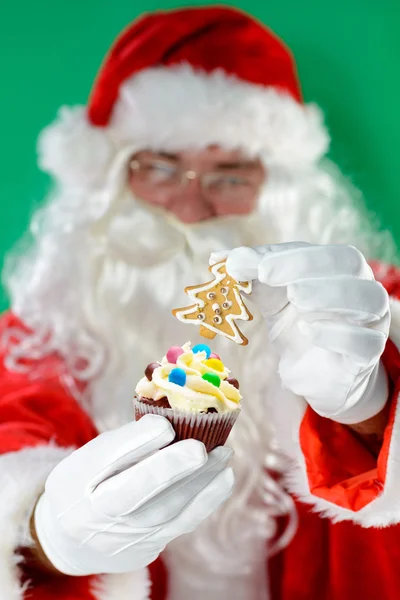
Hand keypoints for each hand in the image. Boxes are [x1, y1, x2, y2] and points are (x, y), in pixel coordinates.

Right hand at [34, 415, 233, 574]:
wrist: (71, 540)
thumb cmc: (84, 483)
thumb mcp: (91, 456)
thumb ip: (126, 442)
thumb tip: (168, 425)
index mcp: (78, 482)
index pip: (107, 461)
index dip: (138, 443)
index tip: (166, 426)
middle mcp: (98, 516)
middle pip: (137, 493)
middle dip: (172, 469)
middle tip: (201, 447)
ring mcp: (125, 537)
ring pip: (166, 511)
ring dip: (200, 480)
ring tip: (223, 453)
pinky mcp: (148, 549)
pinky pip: (181, 524)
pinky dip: (207, 499)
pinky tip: (224, 477)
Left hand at [213, 243, 389, 423]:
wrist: (313, 369)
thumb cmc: (294, 322)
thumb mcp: (270, 295)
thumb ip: (250, 275)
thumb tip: (218, 258)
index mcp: (338, 266)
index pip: (322, 251)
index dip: (289, 256)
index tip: (256, 265)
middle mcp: (361, 286)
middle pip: (348, 263)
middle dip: (306, 266)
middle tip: (269, 276)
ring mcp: (370, 321)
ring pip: (367, 298)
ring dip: (328, 293)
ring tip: (296, 298)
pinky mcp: (367, 355)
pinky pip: (364, 342)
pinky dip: (336, 334)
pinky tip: (307, 330)